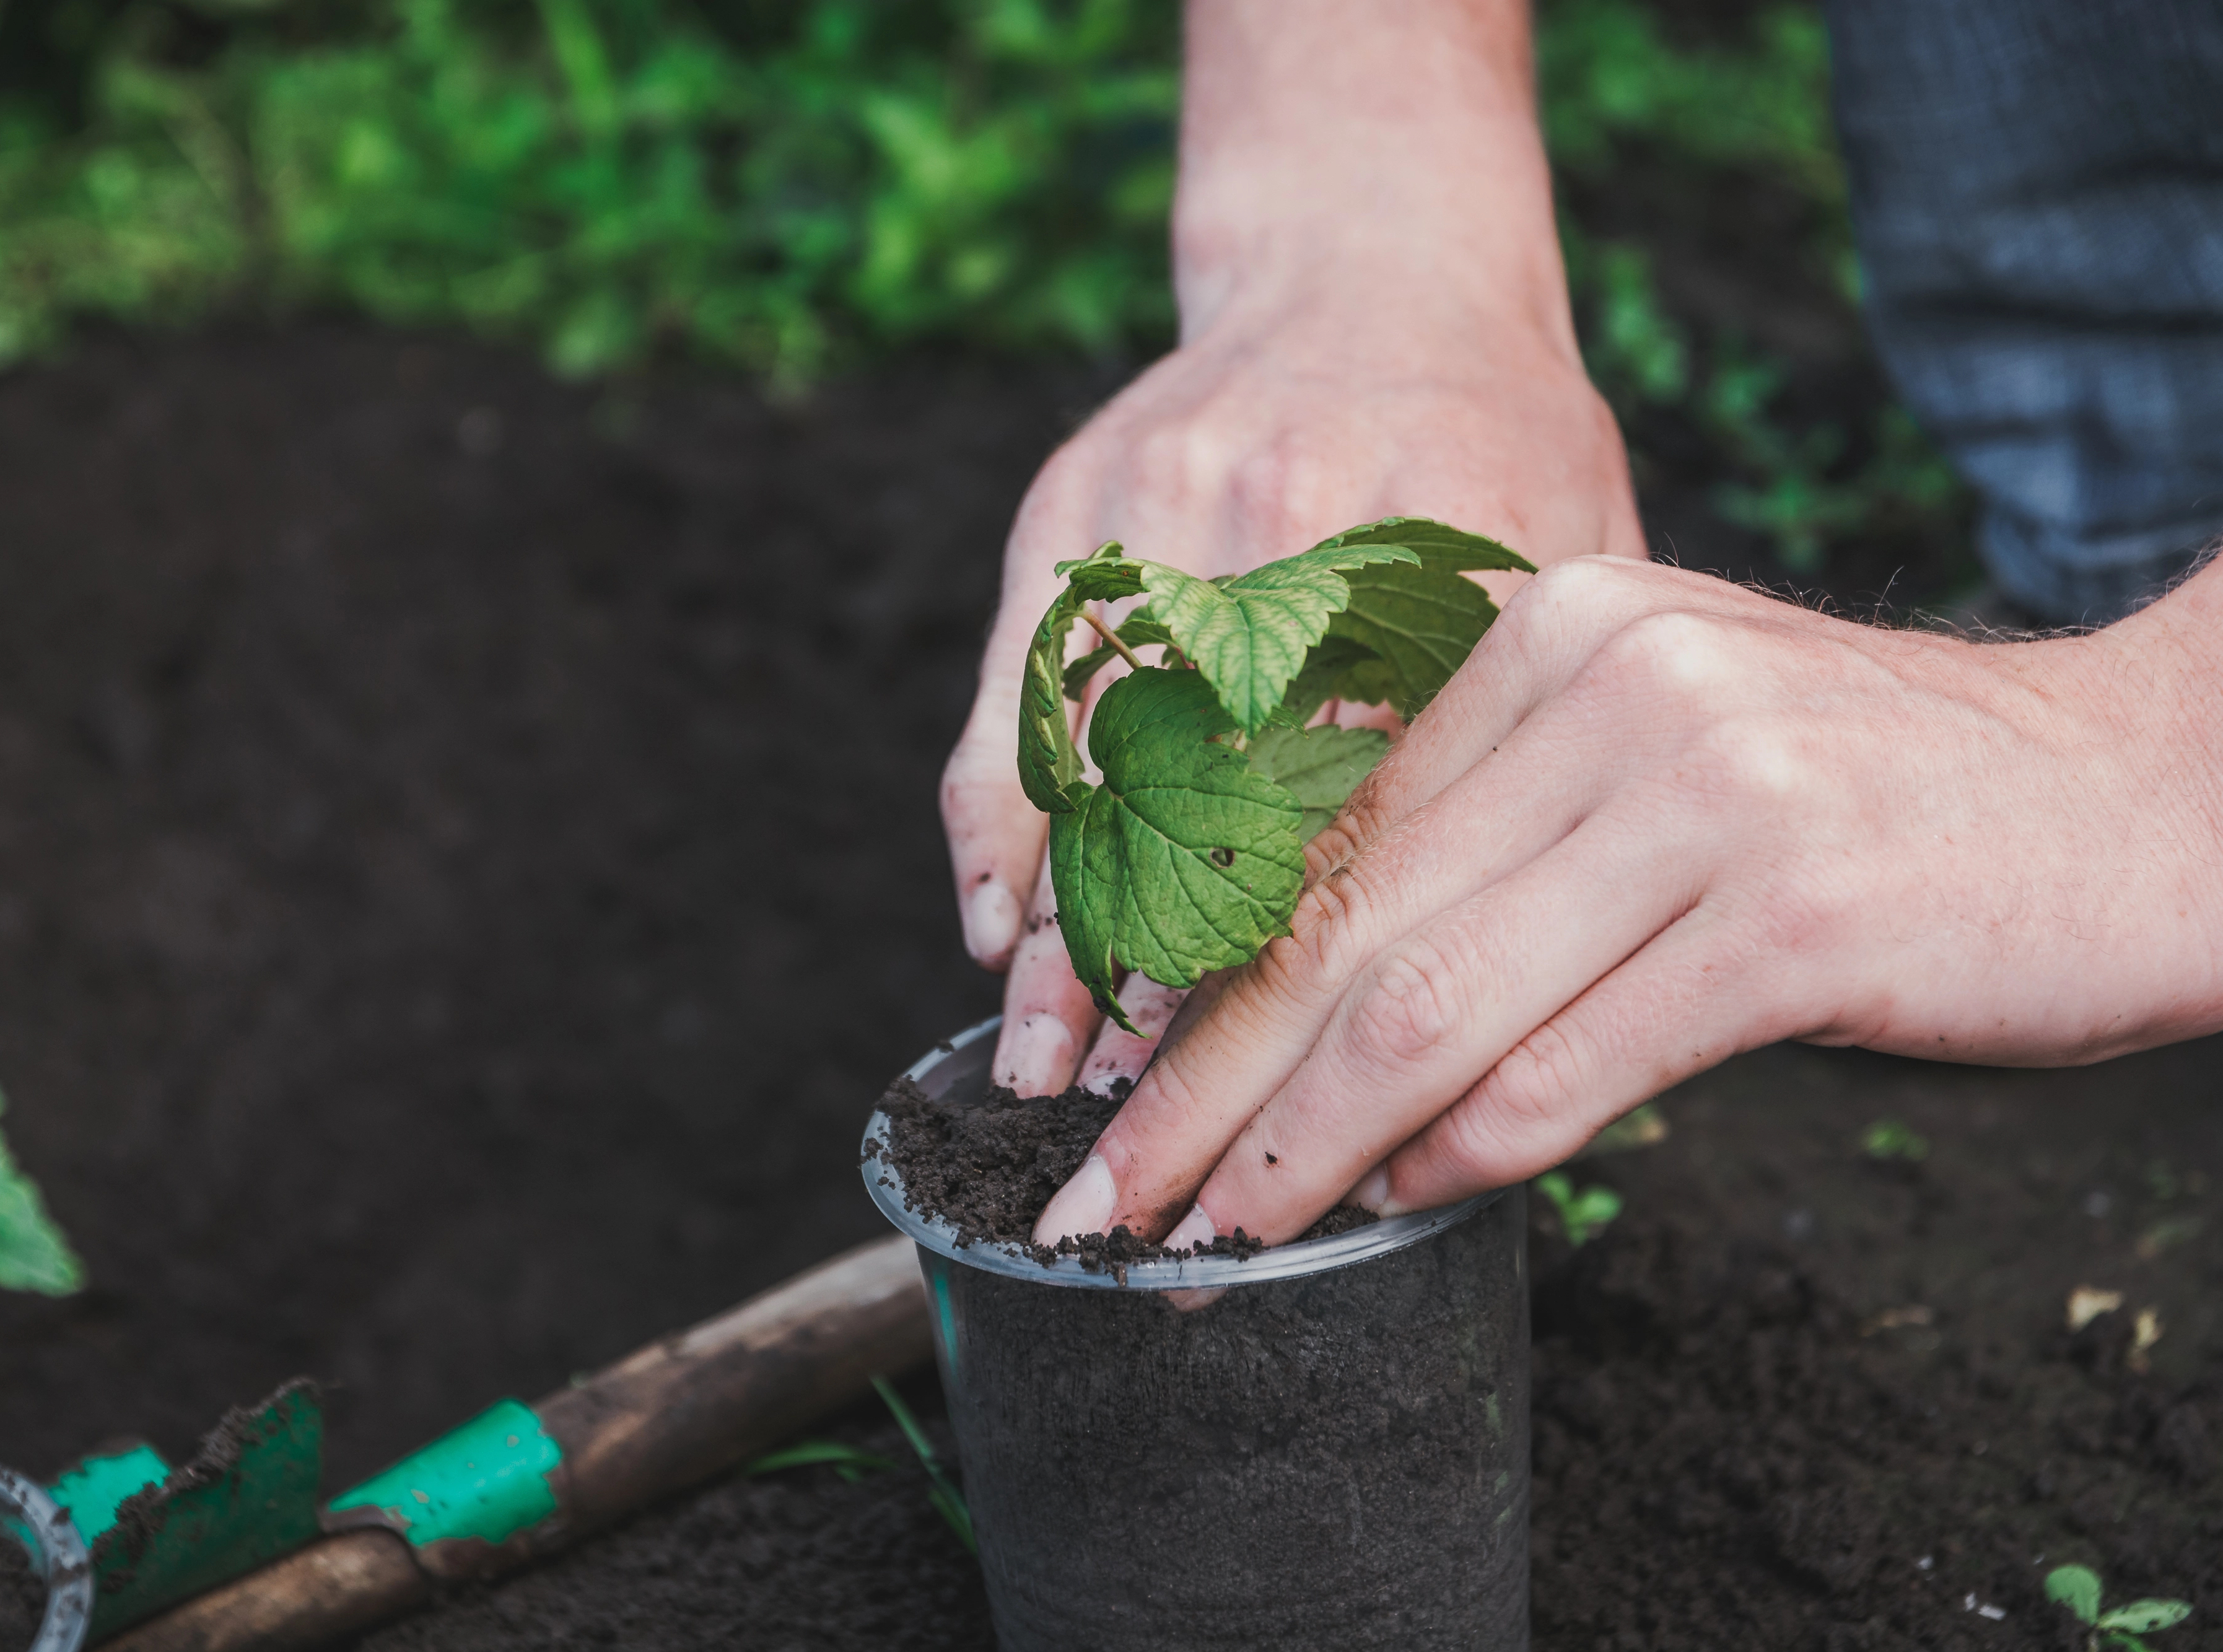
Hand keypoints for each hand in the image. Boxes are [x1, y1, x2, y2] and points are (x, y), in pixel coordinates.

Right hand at [940, 0, 1646, 1096]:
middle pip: (1226, 793)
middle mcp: (1308, 525)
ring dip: (1063, 921)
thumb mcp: (1584, 566)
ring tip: (1047, 1064)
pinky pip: (1020, 684)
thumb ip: (1561, 735)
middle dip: (1175, 970)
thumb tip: (1567, 971)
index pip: (1384, 803)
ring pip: (1099, 756)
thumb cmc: (1502, 448)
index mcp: (1457, 555)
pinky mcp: (1078, 501)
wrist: (1377, 268)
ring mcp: (1176, 507)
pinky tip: (993, 925)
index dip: (1327, 956)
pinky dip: (996, 814)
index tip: (1299, 1091)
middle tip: (1145, 1120)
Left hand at [1031, 555, 2222, 1248]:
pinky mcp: (1791, 908)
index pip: (1326, 835)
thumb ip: (1494, 845)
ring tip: (1217, 1235)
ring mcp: (1701, 788)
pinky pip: (1575, 1056)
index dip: (1203, 982)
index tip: (1117, 1088)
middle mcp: (1609, 684)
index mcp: (1549, 632)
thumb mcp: (1657, 761)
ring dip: (1303, 1143)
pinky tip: (1404, 1203)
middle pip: (1347, 921)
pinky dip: (1473, 1147)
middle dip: (1204, 1084)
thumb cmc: (1878, 801)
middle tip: (1104, 1196)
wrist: (2143, 794)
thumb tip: (1320, 1011)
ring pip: (1434, 999)